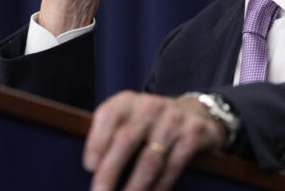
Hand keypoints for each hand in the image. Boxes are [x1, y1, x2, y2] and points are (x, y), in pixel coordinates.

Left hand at [83, 91, 227, 190]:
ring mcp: (174, 119)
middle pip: (126, 140)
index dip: (97, 141)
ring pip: (150, 159)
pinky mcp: (193, 134)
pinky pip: (172, 166)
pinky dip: (160, 187)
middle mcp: (151, 106)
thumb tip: (92, 169)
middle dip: (110, 171)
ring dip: (135, 187)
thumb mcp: (130, 119)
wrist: (195, 113)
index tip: (89, 167)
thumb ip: (110, 136)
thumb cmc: (150, 123)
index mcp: (128, 101)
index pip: (109, 115)